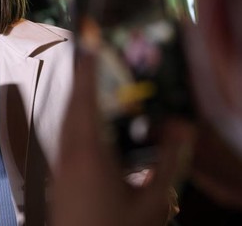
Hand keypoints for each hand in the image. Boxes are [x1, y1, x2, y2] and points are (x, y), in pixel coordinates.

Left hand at [50, 50, 192, 225]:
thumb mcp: (153, 201)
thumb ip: (170, 161)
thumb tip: (183, 127)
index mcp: (88, 153)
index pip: (87, 98)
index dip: (88, 67)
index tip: (90, 40)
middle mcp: (67, 153)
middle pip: (72, 104)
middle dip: (83, 76)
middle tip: (93, 53)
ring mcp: (59, 166)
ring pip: (65, 120)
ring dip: (79, 97)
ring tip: (93, 81)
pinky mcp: (58, 177)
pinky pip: (65, 135)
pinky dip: (76, 118)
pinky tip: (90, 124)